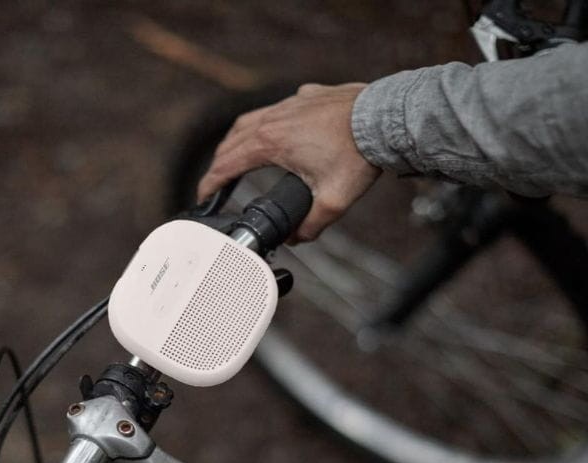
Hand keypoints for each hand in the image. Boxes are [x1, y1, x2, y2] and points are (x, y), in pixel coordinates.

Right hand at [197, 82, 381, 241]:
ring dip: (235, 142)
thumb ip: (310, 226)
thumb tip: (297, 238)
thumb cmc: (359, 154)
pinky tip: (270, 136)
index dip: (210, 183)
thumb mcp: (333, 202)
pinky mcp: (305, 98)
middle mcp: (274, 120)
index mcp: (270, 143)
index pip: (227, 164)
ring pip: (249, 122)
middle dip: (219, 165)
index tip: (203, 196)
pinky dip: (262, 126)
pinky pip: (274, 110)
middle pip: (231, 142)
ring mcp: (289, 105)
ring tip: (233, 158)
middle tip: (214, 183)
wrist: (384, 119)